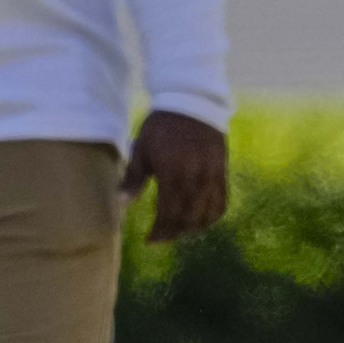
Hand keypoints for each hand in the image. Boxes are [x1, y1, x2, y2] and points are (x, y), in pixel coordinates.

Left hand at [122, 109, 227, 243]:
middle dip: (173, 232)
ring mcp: (213, 176)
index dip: (160, 231)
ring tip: (178, 230)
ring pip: (206, 214)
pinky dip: (212, 216)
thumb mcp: (142, 149)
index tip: (150, 239)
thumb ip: (133, 179)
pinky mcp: (223, 172)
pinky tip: (200, 220)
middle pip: (188, 218)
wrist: (191, 103)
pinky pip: (222, 203)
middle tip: (161, 237)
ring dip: (192, 228)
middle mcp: (196, 178)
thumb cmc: (161, 126)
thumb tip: (120, 204)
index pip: (169, 213)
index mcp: (173, 173)